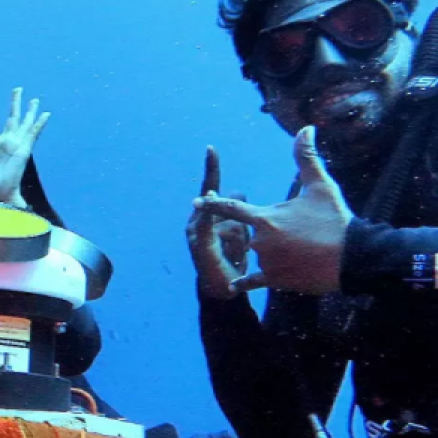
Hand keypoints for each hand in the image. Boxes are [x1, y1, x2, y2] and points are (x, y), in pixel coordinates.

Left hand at [0, 87, 49, 206]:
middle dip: (15, 104)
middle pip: (12, 119)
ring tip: (34, 100)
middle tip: (18, 90)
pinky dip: (39, 124)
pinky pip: (33, 134)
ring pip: (24, 123)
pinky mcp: (24, 149)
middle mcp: (7, 142)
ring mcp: (17, 144)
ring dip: (29, 111)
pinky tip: (45, 115)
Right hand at [185, 146, 249, 299]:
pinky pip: (217, 233)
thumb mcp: (238, 230)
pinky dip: (226, 241)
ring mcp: (197, 233)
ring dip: (240, 243)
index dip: (212, 168)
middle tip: (240, 246)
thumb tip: (239, 191)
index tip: (211, 149)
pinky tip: (224, 251)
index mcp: (206, 214)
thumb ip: (237, 210)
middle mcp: (196, 220)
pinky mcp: (202, 247)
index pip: (212, 187)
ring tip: (235, 260)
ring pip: (231, 222)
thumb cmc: (231, 257)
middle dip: (239, 228)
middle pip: (226, 207)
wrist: (222, 289)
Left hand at [192, 126, 352, 294]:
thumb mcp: (320, 185)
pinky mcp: (275, 281)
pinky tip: (235, 285)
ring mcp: (266, 262)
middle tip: (300, 234)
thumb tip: (306, 127)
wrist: (353, 259)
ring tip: (301, 252)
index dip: (212, 204)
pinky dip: (246, 283)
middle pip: (251, 234)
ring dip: (272, 253)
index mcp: (265, 217)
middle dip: (269, 233)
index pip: (231, 208)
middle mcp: (259, 241)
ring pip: (259, 255)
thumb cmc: (336, 220)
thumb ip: (306, 157)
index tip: (196, 201)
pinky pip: (254, 281)